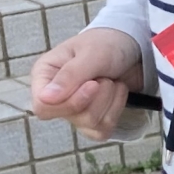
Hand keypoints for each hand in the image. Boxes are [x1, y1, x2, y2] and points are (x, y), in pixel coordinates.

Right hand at [28, 27, 142, 143]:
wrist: (130, 47)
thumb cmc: (105, 44)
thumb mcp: (90, 53)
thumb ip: (70, 75)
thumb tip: (45, 98)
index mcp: (45, 75)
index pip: (43, 106)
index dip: (69, 102)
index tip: (92, 84)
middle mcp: (55, 96)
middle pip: (69, 117)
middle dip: (96, 97)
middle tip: (103, 77)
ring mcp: (73, 111)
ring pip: (89, 124)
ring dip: (109, 99)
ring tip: (111, 80)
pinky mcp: (92, 121)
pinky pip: (103, 130)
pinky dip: (116, 109)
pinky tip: (117, 91)